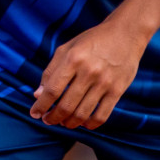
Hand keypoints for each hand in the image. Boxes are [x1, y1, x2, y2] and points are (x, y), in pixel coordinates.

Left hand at [30, 19, 146, 128]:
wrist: (125, 34)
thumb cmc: (91, 41)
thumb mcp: (66, 49)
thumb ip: (51, 71)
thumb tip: (37, 94)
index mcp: (72, 59)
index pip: (52, 89)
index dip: (41, 105)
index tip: (34, 113)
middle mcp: (88, 72)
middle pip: (67, 105)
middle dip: (54, 117)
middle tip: (48, 120)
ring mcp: (104, 82)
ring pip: (83, 113)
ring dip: (70, 123)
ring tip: (63, 123)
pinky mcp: (118, 90)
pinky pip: (102, 114)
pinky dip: (91, 124)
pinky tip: (84, 124)